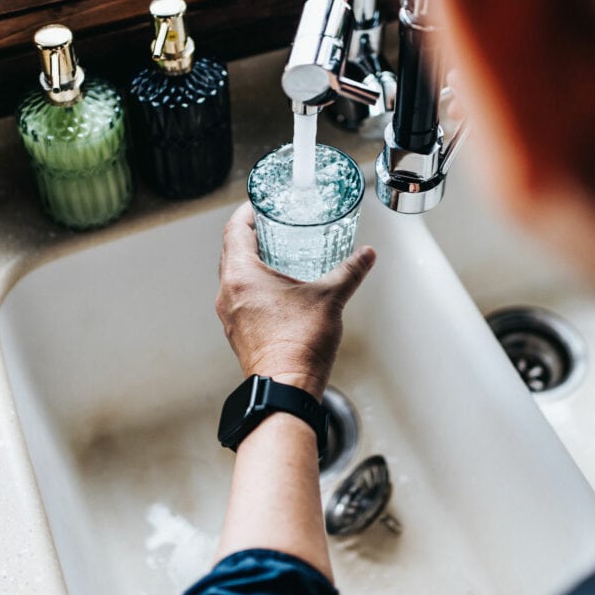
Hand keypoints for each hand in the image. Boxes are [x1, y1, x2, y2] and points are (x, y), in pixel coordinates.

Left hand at [216, 202, 375, 398]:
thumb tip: (366, 255)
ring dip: (251, 262)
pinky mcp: (238, 333)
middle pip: (231, 252)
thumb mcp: (329, 298)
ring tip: (276, 254)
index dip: (247, 212)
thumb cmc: (299, 345)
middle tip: (272, 225)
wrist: (286, 390)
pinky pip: (240, 299)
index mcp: (241, 276)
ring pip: (234, 277)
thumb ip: (349, 271)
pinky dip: (254, 287)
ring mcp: (230, 316)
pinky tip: (277, 290)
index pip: (235, 230)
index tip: (259, 203)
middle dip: (251, 236)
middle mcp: (228, 293)